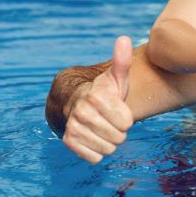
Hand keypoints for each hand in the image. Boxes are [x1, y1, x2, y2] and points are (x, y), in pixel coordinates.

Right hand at [63, 36, 133, 164]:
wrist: (81, 104)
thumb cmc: (106, 91)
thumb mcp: (117, 77)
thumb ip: (122, 61)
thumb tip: (124, 38)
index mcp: (96, 96)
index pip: (127, 122)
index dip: (127, 118)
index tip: (119, 110)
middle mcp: (81, 112)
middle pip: (118, 137)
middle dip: (119, 131)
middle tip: (111, 121)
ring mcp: (73, 127)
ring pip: (108, 149)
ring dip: (110, 142)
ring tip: (104, 128)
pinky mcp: (69, 142)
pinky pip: (95, 158)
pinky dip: (98, 152)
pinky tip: (95, 139)